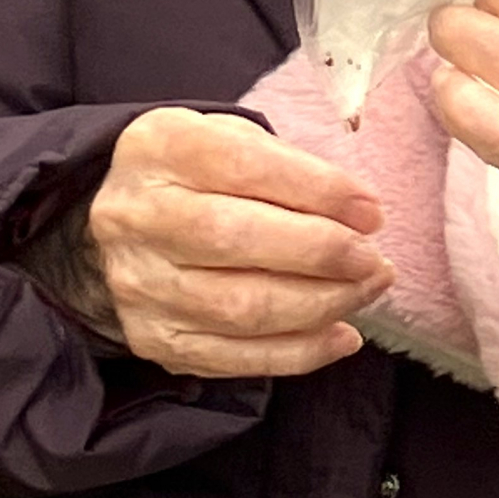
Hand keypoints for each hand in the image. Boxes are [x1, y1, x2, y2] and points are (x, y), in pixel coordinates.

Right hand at [80, 108, 392, 377]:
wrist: (123, 226)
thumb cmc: (199, 176)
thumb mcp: (233, 139)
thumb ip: (290, 166)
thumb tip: (361, 213)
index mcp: (160, 148)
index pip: (245, 166)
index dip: (318, 190)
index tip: (372, 211)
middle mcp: (138, 217)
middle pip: (236, 240)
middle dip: (323, 254)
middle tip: (376, 261)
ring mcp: (140, 285)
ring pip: (240, 308)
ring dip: (322, 304)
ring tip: (367, 289)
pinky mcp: (154, 338)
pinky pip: (234, 358)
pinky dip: (299, 352)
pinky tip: (341, 335)